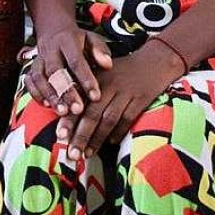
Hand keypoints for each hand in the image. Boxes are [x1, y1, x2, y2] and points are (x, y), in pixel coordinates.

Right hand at [25, 26, 113, 118]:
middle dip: (66, 92)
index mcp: (68, 41)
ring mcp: (38, 59)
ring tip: (63, 112)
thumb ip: (100, 51)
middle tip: (77, 109)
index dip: (86, 79)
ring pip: (40, 77)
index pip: (76, 61)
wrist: (53, 29)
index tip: (96, 96)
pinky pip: (29, 81)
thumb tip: (107, 64)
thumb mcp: (92, 39)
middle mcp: (50, 50)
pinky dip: (36, 93)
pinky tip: (47, 105)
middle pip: (55, 71)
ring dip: (50, 96)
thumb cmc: (78, 40)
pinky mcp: (31, 68)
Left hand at [57, 38, 185, 157]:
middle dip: (81, 135)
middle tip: (72, 154)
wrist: (155, 61)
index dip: (69, 119)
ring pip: (109, 119)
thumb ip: (86, 89)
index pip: (79, 101)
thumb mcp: (103, 72)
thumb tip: (67, 112)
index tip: (60, 136)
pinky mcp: (141, 99)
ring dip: (97, 139)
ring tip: (88, 154)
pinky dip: (119, 132)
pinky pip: (128, 119)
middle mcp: (109, 85)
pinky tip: (111, 143)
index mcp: (96, 78)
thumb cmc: (124, 70)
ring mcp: (126, 92)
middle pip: (92, 113)